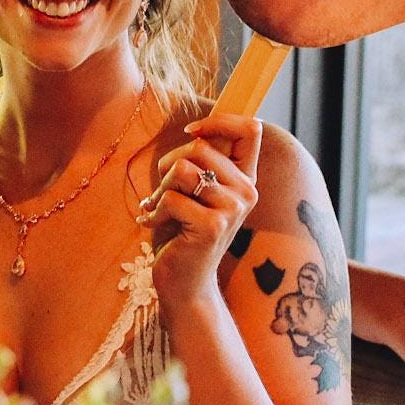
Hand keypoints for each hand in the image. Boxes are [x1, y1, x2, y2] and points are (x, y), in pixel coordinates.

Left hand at [139, 114, 260, 307]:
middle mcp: (246, 192)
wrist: (185, 283)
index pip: (250, 129)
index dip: (218, 121)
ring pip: (182, 169)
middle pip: (199, 147)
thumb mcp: (195, 193)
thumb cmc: (183, 232)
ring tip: (160, 208)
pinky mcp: (212, 226)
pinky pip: (171, 198)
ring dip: (161, 189)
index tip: (191, 133)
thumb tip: (193, 131)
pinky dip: (154, 211)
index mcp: (245, 179)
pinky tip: (155, 225)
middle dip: (168, 165)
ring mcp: (232, 210)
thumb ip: (200, 164)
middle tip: (164, 192)